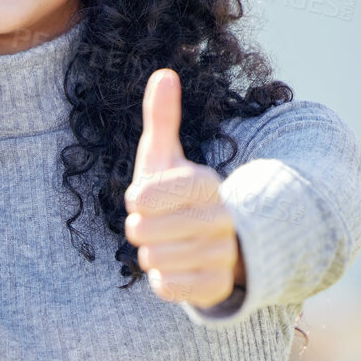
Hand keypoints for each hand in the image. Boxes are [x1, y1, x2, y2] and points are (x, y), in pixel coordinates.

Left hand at [124, 68, 243, 307]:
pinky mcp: (217, 286)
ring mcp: (223, 253)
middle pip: (145, 231)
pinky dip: (162, 280)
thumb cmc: (175, 195)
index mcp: (207, 182)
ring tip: (165, 244)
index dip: (136, 200)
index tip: (141, 198)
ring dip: (150, 255)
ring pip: (156, 260)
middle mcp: (222, 217)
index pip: (148, 195)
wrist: (212, 241)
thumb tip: (164, 74)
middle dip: (139, 230)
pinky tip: (173, 267)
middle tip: (152, 225)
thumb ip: (163, 118)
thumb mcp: (166, 157)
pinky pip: (169, 287)